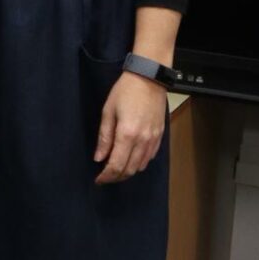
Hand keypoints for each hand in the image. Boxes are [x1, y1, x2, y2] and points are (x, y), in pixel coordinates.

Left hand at [94, 69, 166, 183]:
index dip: (106, 176)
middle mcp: (143, 140)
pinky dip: (139, 163)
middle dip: (116, 177)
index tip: (98, 180)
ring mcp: (154, 138)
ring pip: (141, 166)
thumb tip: (99, 158)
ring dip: (128, 172)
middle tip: (105, 178)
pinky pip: (150, 157)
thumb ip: (104, 138)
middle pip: (130, 169)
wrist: (148, 79)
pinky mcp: (160, 135)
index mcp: (127, 134)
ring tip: (115, 170)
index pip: (116, 165)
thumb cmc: (125, 92)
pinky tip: (130, 159)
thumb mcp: (108, 113)